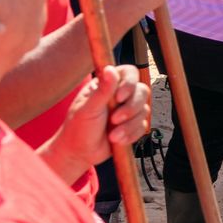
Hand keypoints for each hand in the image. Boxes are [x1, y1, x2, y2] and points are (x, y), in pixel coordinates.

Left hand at [42, 65, 151, 183]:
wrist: (79, 153)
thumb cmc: (78, 128)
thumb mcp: (88, 108)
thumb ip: (102, 90)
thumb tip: (109, 69)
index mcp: (107, 85)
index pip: (129, 73)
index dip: (130, 83)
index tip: (119, 97)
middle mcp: (120, 95)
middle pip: (142, 91)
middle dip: (130, 108)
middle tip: (115, 119)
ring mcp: (128, 110)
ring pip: (144, 110)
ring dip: (129, 125)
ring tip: (112, 135)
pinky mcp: (133, 124)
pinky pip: (142, 126)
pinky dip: (131, 134)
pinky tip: (117, 140)